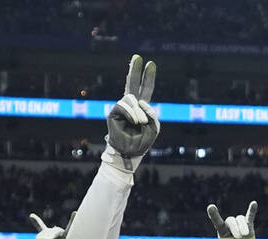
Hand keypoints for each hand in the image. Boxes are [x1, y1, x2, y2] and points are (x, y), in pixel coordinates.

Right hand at [29, 211, 74, 238]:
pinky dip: (36, 223)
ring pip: (46, 233)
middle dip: (50, 236)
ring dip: (43, 236)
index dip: (73, 221)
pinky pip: (40, 229)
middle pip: (55, 232)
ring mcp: (52, 236)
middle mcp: (61, 235)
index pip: (72, 229)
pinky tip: (32, 216)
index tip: (75, 213)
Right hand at [102, 54, 159, 173]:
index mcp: (142, 108)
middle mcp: (131, 105)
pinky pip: (124, 106)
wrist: (130, 153)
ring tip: (141, 123)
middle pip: (133, 84)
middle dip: (135, 70)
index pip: (145, 89)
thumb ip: (151, 113)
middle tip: (137, 56)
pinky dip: (132, 114)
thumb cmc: (142, 142)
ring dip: (138, 112)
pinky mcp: (114, 112)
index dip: (148, 77)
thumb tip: (139, 102)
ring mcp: (121, 108)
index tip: (150, 64)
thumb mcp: (154, 127)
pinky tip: (135, 122)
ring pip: (131, 99)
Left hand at [195, 201, 265, 238]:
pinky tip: (254, 203)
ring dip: (243, 227)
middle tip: (238, 237)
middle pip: (231, 220)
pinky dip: (252, 210)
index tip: (210, 207)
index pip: (217, 220)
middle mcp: (229, 225)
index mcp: (221, 229)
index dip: (214, 214)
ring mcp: (239, 225)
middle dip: (235, 228)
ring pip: (240, 219)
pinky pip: (250, 216)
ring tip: (245, 235)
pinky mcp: (249, 226)